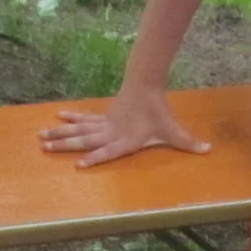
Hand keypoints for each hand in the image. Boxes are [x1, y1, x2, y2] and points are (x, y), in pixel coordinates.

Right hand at [37, 91, 210, 167]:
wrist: (146, 85)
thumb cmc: (158, 112)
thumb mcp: (173, 130)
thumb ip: (187, 142)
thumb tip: (208, 150)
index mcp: (125, 140)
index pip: (108, 151)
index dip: (95, 158)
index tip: (79, 164)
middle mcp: (111, 133)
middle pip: (84, 140)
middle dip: (65, 144)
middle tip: (45, 147)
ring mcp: (104, 124)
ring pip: (79, 130)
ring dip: (61, 133)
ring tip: (42, 136)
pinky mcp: (103, 117)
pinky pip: (84, 119)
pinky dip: (71, 119)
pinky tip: (57, 118)